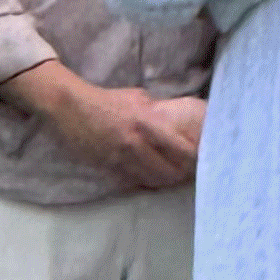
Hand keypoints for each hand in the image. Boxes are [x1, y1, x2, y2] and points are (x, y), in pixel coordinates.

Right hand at [5, 64, 205, 190]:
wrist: (70, 108)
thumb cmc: (108, 100)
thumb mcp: (138, 98)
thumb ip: (158, 111)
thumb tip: (178, 119)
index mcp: (147, 124)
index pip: (183, 150)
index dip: (198, 158)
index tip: (208, 157)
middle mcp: (137, 145)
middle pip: (172, 172)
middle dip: (186, 174)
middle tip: (195, 172)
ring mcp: (122, 160)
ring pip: (155, 181)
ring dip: (169, 181)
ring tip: (178, 177)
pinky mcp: (110, 169)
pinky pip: (136, 182)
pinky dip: (149, 182)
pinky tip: (156, 179)